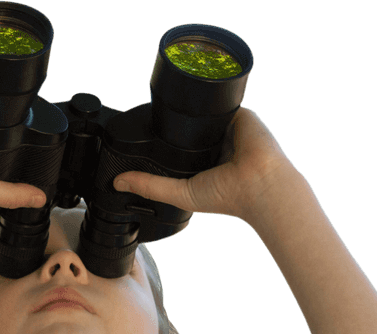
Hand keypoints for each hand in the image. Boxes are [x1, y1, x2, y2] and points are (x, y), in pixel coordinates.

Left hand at [113, 107, 298, 223]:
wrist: (258, 180)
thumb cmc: (227, 196)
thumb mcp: (179, 195)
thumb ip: (149, 187)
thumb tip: (118, 182)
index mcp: (202, 167)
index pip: (177, 151)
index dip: (161, 146)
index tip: (141, 141)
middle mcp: (213, 148)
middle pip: (187, 130)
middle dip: (171, 127)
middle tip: (149, 119)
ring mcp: (226, 129)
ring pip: (200, 114)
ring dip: (187, 111)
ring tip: (165, 105)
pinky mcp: (237, 113)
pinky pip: (217, 100)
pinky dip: (205, 98)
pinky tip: (190, 93)